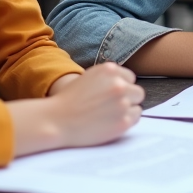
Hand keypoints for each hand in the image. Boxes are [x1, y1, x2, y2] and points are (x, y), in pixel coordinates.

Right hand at [9, 62, 143, 155]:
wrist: (56, 121)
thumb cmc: (69, 101)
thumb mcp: (89, 78)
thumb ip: (109, 78)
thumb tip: (127, 84)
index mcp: (110, 70)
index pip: (130, 78)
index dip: (121, 88)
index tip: (109, 97)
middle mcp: (119, 84)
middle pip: (137, 92)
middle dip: (127, 99)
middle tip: (111, 108)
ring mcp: (122, 103)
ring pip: (137, 105)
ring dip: (127, 110)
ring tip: (109, 116)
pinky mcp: (124, 121)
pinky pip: (135, 118)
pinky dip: (126, 121)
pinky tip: (110, 123)